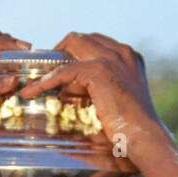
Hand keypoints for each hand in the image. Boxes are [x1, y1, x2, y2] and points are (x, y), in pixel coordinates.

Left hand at [19, 31, 162, 171]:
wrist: (145, 137)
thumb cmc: (132, 130)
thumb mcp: (117, 103)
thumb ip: (100, 92)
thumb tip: (70, 96)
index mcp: (129, 58)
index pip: (96, 43)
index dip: (76, 52)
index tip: (61, 66)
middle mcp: (122, 52)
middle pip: (82, 38)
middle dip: (61, 51)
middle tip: (46, 70)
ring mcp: (111, 58)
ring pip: (72, 45)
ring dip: (52, 62)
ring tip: (35, 80)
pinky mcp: (98, 70)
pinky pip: (64, 70)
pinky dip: (46, 80)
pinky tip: (32, 91)